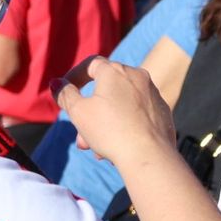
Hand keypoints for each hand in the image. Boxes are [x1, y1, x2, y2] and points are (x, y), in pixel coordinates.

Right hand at [55, 56, 175, 166]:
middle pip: (106, 90)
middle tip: (81, 136)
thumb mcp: (79, 112)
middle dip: (89, 113)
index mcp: (116, 71)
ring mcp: (153, 94)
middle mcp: (138, 76)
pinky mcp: (163, 112)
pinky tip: (118, 148)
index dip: (75, 76)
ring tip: (97, 148)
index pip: (91, 64)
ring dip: (105, 124)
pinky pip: (137, 116)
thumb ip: (65, 95)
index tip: (66, 92)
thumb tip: (57, 84)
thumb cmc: (111, 131)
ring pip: (121, 106)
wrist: (149, 155)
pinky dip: (125, 127)